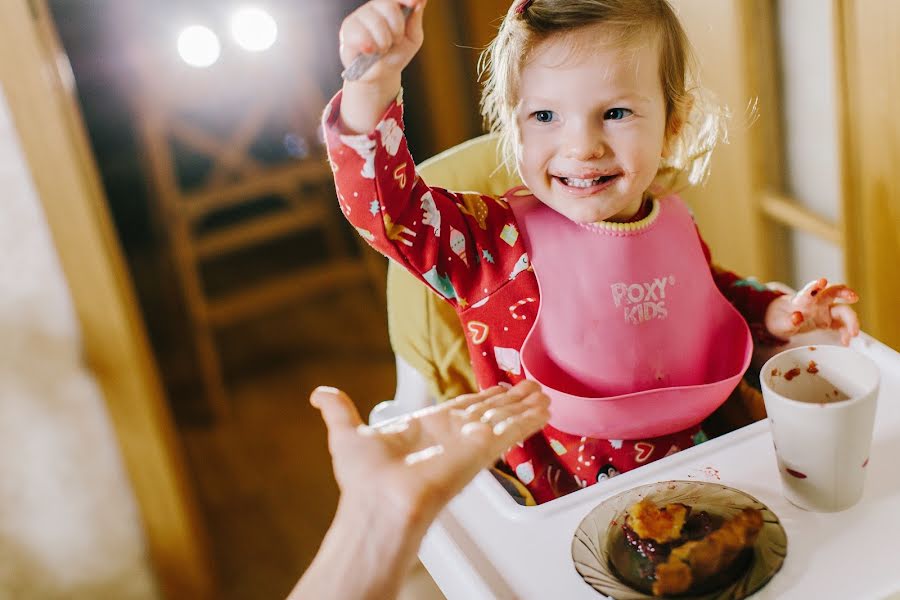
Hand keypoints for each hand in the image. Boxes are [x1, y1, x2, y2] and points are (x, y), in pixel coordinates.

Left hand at [311, 380, 549, 522]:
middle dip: (510, 400)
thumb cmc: (364, 480)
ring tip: (544, 394)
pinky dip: (529, 419)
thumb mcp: (347, 435)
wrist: (380, 503)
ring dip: (525, 406)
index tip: (498, 388)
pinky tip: (544, 409)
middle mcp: (451, 437)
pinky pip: (512, 430)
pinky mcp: (483, 450)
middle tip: (531, 388)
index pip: (462, 409)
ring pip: (504, 418)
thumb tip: (320, 393)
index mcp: (426, 430)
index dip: (481, 398)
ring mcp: (469, 444)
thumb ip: (338, 411)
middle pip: (489, 413)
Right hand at [339, 0, 425, 84]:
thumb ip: (415, 20)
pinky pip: (360, 34)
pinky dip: (370, 46)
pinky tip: (370, 51)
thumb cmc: (396, 54)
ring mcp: (358, 17)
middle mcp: (373, 8)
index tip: (415, 2)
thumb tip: (420, 2)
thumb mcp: (412, 39)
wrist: (380, 75)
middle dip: (397, 29)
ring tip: (381, 50)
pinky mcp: (347, 30)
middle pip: (388, 6)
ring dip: (384, 42)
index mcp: (389, 7)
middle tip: (395, 42)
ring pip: (376, 22)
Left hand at [764, 278, 859, 344]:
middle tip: (854, 297)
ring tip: (853, 333)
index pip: (810, 290)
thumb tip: (797, 316)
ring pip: (842, 309)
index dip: (816, 285)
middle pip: (834, 292)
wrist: (779, 322)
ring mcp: (824, 311)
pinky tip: (846, 341)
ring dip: (850, 319)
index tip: (822, 281)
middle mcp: (816, 302)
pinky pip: (840, 324)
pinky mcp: (828, 321)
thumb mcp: (780, 322)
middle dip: (845, 293)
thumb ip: (789, 321)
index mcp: (803, 299)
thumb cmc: (779, 318)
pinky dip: (845, 331)